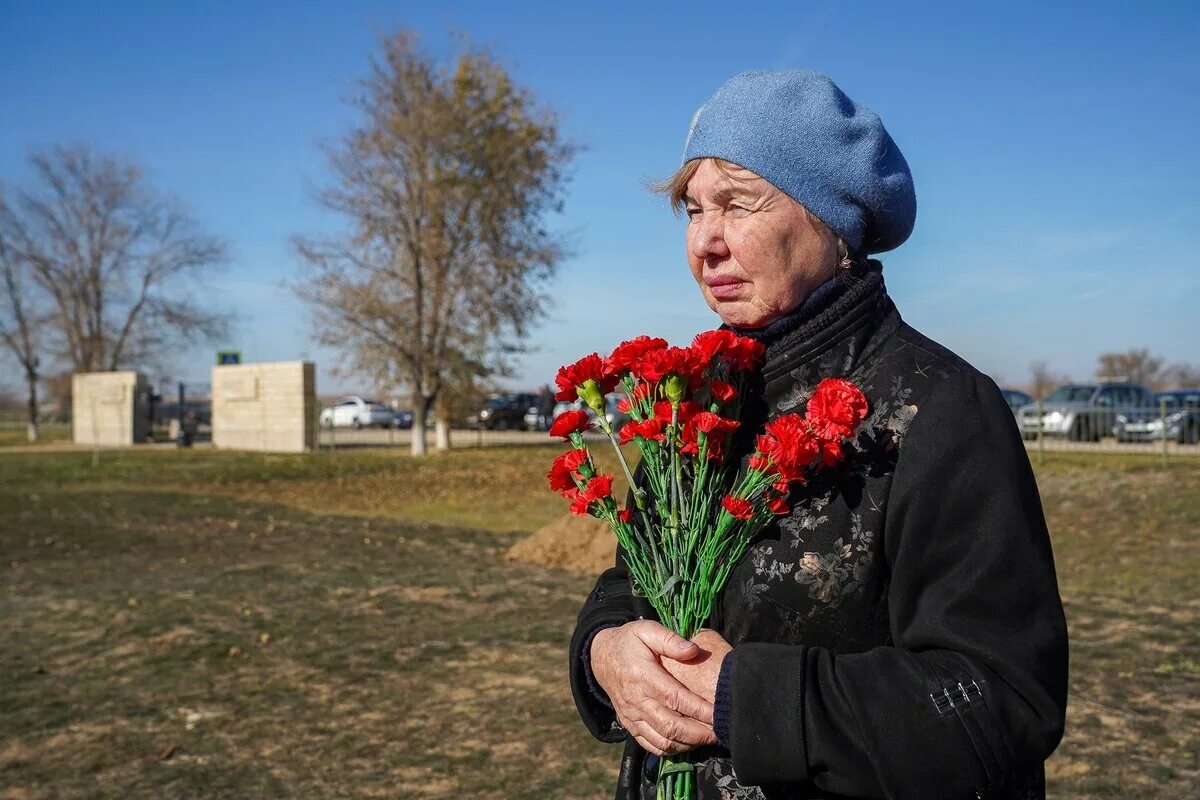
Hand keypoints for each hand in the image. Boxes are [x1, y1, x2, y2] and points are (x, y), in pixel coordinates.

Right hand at [590, 620, 718, 756]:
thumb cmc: (629, 641)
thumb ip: (669, 639)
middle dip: (698, 733)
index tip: (718, 712)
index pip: (674, 697)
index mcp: (642, 675)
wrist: (601, 658)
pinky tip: (689, 743)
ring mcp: (632, 716)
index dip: (698, 708)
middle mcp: (636, 700)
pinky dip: (672, 749)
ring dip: (688, 744)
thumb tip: (693, 650)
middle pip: (669, 725)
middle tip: (720, 732)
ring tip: (708, 739)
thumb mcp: (646, 630)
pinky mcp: (630, 726)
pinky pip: (651, 745)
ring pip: (662, 740)